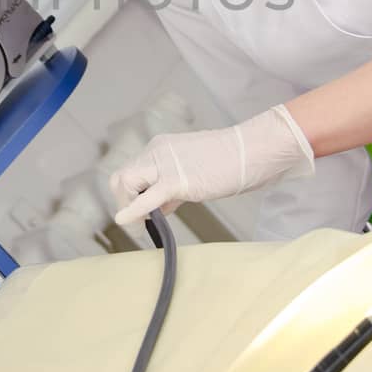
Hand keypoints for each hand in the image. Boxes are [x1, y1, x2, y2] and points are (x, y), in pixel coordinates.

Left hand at [108, 104, 314, 226]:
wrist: (250, 152)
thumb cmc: (230, 162)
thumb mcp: (194, 171)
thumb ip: (173, 186)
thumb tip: (160, 206)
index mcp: (160, 147)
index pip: (132, 170)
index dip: (132, 193)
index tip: (146, 209)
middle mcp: (157, 151)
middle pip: (121, 177)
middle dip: (124, 201)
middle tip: (138, 219)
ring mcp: (164, 164)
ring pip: (126, 183)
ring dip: (127, 206)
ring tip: (141, 224)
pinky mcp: (176, 180)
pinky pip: (146, 197)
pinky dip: (131, 210)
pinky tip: (124, 221)